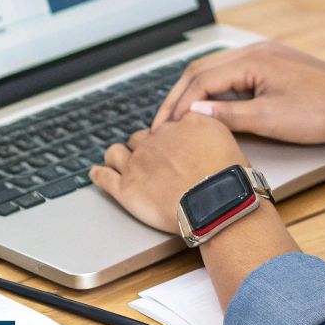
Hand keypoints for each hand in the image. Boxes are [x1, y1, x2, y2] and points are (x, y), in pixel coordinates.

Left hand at [90, 114, 247, 233]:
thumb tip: (192, 122)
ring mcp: (137, 164)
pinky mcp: (125, 188)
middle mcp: (155, 141)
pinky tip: (97, 173)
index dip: (170, 139)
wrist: (218, 202)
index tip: (174, 149)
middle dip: (146, 148)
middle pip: (142, 138)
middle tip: (156, 163)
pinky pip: (103, 177)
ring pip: (117, 152)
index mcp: (179, 126)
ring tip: (120, 162)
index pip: (166, 126)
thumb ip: (203, 124)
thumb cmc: (227, 176)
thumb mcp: (223, 135)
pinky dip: (98, 174)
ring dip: (118, 156)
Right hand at [150, 42, 324, 143]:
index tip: (163, 129)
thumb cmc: (321, 113)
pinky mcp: (273, 63)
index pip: (199, 80)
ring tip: (177, 116)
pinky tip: (208, 105)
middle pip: (200, 69)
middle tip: (160, 124)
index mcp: (251, 59)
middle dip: (177, 96)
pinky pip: (232, 72)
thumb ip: (228, 115)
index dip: (177, 105)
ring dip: (193, 91)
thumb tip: (191, 112)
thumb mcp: (270, 120)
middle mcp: (254, 50)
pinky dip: (213, 88)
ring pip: (214, 69)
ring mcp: (264, 54)